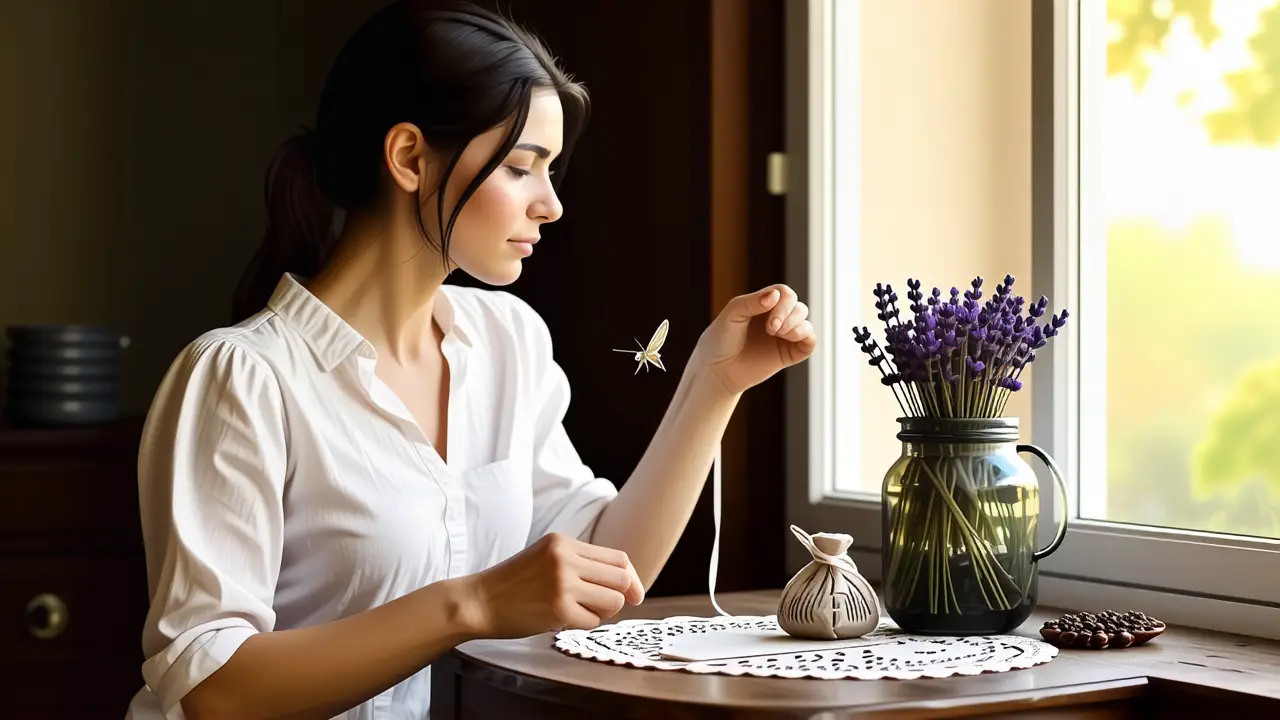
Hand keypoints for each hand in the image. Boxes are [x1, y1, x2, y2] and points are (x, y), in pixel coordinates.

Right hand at [459, 533, 644, 638]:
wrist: (477, 601)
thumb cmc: (513, 585)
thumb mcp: (545, 557)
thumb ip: (580, 563)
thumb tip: (626, 585)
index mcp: (563, 542)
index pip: (618, 558)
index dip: (631, 578)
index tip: (634, 594)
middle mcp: (565, 558)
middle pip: (622, 578)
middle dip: (621, 597)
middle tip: (604, 608)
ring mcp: (562, 583)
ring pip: (613, 601)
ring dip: (603, 612)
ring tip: (579, 612)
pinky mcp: (558, 609)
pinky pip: (593, 622)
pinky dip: (583, 625)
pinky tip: (562, 620)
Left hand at [693, 284, 817, 394]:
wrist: (718, 370)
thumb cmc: (720, 340)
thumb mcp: (732, 314)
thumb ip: (752, 302)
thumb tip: (776, 294)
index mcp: (763, 305)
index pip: (785, 293)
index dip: (782, 301)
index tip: (767, 316)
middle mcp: (776, 319)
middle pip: (798, 306)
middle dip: (788, 314)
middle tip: (771, 328)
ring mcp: (783, 337)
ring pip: (805, 321)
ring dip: (796, 325)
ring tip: (776, 334)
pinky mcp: (789, 354)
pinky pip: (810, 342)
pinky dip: (806, 336)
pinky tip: (789, 338)